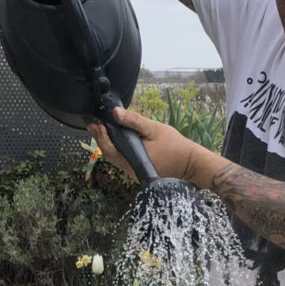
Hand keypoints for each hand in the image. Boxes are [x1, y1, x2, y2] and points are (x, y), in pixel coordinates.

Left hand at [88, 107, 204, 184]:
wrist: (190, 163)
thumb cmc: (174, 146)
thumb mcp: (154, 129)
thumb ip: (134, 121)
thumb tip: (116, 113)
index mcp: (133, 159)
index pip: (109, 149)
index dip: (100, 137)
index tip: (95, 124)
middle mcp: (131, 169)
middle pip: (110, 155)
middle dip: (101, 139)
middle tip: (94, 126)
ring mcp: (135, 172)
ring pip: (116, 158)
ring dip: (109, 144)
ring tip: (103, 130)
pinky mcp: (139, 172)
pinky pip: (124, 160)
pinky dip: (118, 150)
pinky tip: (118, 140)